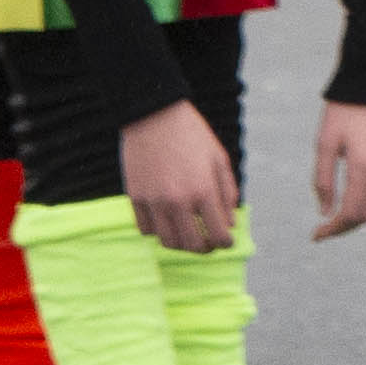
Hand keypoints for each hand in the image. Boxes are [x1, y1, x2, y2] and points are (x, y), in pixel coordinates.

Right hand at [118, 97, 236, 254]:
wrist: (154, 115)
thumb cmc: (192, 135)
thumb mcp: (219, 159)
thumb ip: (227, 193)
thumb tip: (230, 223)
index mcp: (204, 191)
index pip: (219, 234)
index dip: (226, 242)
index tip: (227, 241)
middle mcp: (178, 201)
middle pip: (192, 245)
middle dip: (205, 249)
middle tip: (209, 243)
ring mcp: (154, 202)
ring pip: (167, 242)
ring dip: (181, 244)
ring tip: (188, 235)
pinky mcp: (135, 198)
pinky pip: (146, 229)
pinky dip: (158, 231)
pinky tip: (167, 222)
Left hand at [311, 101, 365, 241]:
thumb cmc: (343, 110)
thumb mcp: (324, 143)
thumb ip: (323, 179)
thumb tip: (324, 211)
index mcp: (363, 167)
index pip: (350, 213)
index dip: (332, 229)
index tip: (316, 235)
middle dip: (345, 227)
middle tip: (325, 228)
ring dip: (361, 217)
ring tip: (341, 215)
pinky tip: (360, 198)